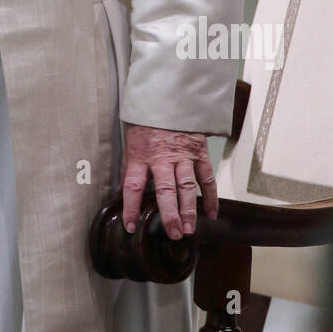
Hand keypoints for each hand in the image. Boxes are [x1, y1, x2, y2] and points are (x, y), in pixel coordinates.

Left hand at [119, 123, 217, 240]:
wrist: (167, 97)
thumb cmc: (146, 122)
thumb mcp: (131, 141)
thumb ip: (130, 168)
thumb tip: (121, 192)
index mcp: (140, 155)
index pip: (133, 186)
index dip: (130, 208)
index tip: (130, 226)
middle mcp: (162, 158)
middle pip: (165, 191)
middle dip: (169, 215)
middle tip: (173, 234)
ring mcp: (182, 155)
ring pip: (187, 187)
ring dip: (189, 210)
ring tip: (189, 229)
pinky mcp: (199, 152)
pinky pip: (206, 177)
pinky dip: (211, 196)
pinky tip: (211, 213)